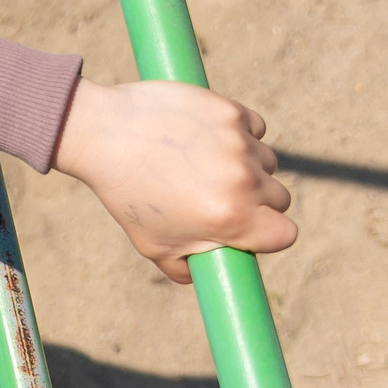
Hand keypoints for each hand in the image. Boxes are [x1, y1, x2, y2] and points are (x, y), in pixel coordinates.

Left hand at [52, 79, 296, 283]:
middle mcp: (243, 180)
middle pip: (279, 197)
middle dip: (256, 200)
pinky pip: (255, 127)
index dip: (269, 234)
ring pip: (267, 161)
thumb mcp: (152, 245)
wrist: (101, 134)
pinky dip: (239, 132)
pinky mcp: (230, 111)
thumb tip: (209, 275)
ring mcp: (238, 143)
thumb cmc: (125, 193)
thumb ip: (187, 270)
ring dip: (247, 164)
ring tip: (204, 163)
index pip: (286, 234)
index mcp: (232, 217)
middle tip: (218, 194)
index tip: (249, 227)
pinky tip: (207, 138)